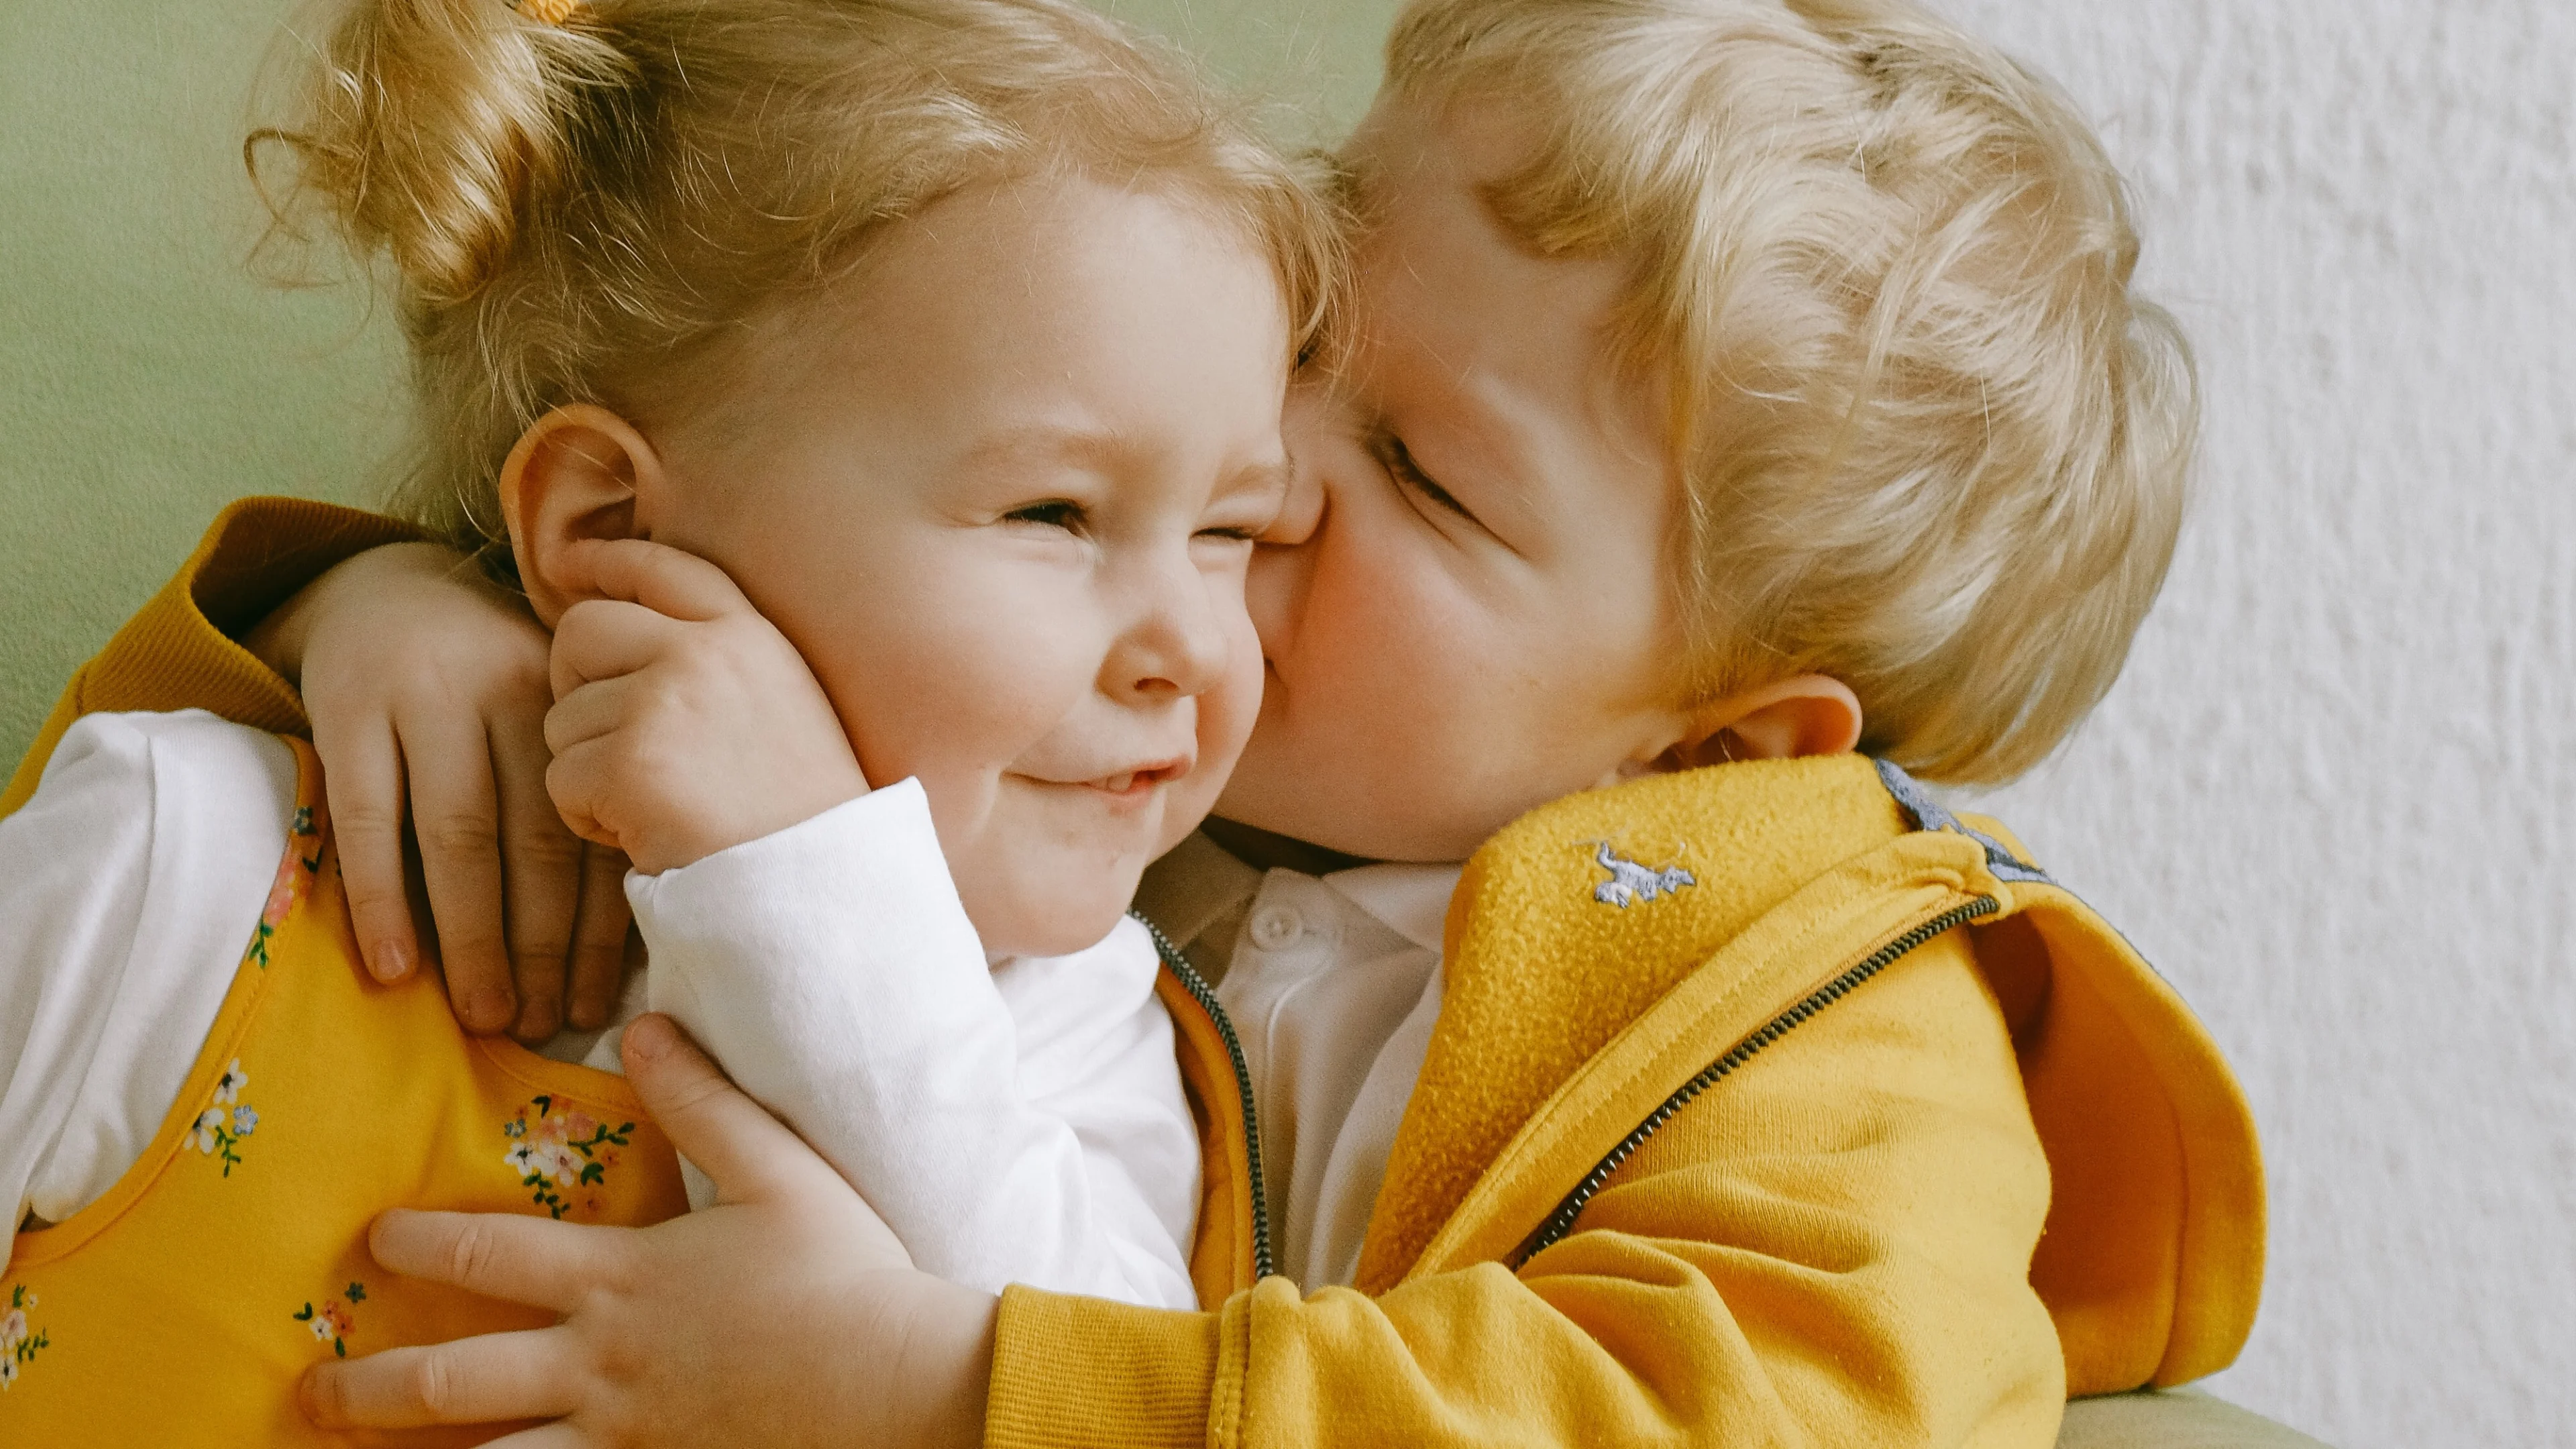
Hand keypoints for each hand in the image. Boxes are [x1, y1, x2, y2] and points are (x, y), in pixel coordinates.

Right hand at [245, 542, 633, 1039]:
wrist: (386, 587)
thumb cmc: (490, 681)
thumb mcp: (550, 715)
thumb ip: (582, 794)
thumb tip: (622, 935)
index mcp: (575, 705)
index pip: (596, 830)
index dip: (600, 926)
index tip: (599, 1003)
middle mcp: (510, 698)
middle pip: (536, 841)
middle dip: (542, 946)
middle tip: (543, 1025)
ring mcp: (425, 699)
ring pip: (459, 836)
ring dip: (472, 937)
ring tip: (484, 1014)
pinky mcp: (348, 710)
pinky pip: (366, 819)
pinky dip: (381, 897)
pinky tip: (391, 966)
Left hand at [299, 1015, 997, 1446]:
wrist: (895, 1381)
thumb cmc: (842, 1271)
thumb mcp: (778, 1166)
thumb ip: (703, 1099)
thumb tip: (643, 1027)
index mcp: (621, 1280)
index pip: (490, 1252)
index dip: (422, 1240)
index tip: (373, 1237)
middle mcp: (599, 1365)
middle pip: (455, 1380)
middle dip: (372, 1384)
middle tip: (312, 1390)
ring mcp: (622, 1434)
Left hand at [542, 538, 869, 875]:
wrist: (822, 886)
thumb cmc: (802, 816)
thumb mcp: (785, 707)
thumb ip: (719, 664)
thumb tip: (625, 641)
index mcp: (752, 636)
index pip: (665, 567)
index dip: (607, 560)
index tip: (567, 565)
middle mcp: (706, 653)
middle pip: (581, 631)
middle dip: (572, 684)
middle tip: (605, 740)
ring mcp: (664, 703)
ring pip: (564, 720)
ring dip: (590, 770)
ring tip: (655, 805)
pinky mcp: (630, 764)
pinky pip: (561, 779)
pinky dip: (587, 818)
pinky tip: (643, 834)